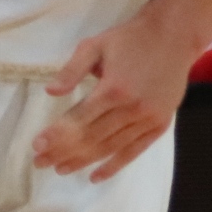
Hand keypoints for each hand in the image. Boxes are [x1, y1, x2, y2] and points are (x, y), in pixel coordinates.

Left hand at [31, 10, 201, 181]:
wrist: (174, 35)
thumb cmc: (130, 39)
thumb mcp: (95, 45)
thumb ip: (72, 70)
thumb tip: (50, 92)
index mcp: (113, 88)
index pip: (78, 119)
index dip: (56, 135)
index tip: (37, 146)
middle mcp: (131, 109)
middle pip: (91, 137)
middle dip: (63, 152)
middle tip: (41, 162)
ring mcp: (148, 119)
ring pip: (110, 147)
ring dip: (83, 161)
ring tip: (60, 168)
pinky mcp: (160, 125)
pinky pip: (134, 151)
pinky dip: (114, 165)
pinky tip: (96, 176)